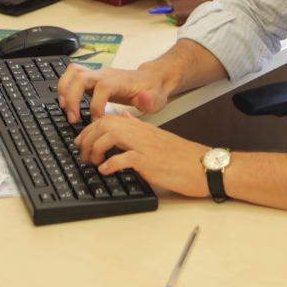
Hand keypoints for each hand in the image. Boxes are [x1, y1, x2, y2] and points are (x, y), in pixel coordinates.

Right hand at [57, 63, 171, 122]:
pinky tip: (65, 101)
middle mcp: (106, 74)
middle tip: (73, 118)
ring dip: (64, 90)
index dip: (97, 105)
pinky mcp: (93, 77)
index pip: (102, 88)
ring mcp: (98, 74)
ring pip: (73, 73)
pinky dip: (65, 85)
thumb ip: (150, 100)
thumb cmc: (152, 91)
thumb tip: (143, 98)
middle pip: (82, 77)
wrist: (152, 79)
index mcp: (120, 81)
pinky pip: (73, 74)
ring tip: (64, 109)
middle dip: (73, 98)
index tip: (98, 121)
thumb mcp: (157, 99)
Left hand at [75, 113, 208, 197]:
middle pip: (106, 124)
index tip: (82, 141)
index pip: (109, 119)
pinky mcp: (150, 162)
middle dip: (88, 137)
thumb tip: (123, 116)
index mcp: (142, 128)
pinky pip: (125, 158)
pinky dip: (110, 164)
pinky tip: (105, 170)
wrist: (205, 166)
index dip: (90, 129)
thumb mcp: (158, 137)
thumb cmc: (183, 156)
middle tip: (83, 154)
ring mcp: (146, 146)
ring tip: (93, 162)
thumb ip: (138, 126)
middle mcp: (142, 133)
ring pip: (111, 135)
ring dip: (96, 148)